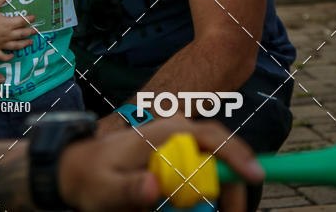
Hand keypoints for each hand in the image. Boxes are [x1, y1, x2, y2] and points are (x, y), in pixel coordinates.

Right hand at [0, 0, 35, 60]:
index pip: (22, 21)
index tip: (34, 17)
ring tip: (30, 43)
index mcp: (7, 24)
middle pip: (21, 34)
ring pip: (15, 45)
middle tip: (37, 30)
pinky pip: (2, 56)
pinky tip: (12, 56)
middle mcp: (6, 35)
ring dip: (24, 44)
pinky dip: (8, 57)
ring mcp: (0, 44)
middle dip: (30, 32)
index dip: (29, 19)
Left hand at [59, 117, 262, 211]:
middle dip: (234, 186)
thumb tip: (153, 187)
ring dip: (221, 192)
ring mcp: (178, 143)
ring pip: (214, 166)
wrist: (80, 168)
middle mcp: (177, 133)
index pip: (211, 136)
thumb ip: (129, 191)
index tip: (255, 176)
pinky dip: (206, 193)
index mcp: (165, 133)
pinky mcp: (176, 157)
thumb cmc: (93, 177)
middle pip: (220, 155)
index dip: (236, 154)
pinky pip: (201, 173)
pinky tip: (193, 207)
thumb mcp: (106, 190)